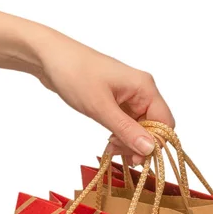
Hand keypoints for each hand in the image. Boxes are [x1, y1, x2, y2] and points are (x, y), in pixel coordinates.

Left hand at [36, 32, 173, 164]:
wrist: (48, 55)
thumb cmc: (74, 74)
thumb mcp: (100, 107)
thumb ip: (126, 130)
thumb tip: (150, 150)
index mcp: (145, 87)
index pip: (165, 122)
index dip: (155, 142)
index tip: (137, 158)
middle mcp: (142, 91)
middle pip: (154, 126)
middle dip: (140, 143)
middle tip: (119, 154)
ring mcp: (130, 95)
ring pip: (141, 126)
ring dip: (130, 141)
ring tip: (111, 149)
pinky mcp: (118, 100)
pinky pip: (129, 122)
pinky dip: (122, 134)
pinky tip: (110, 142)